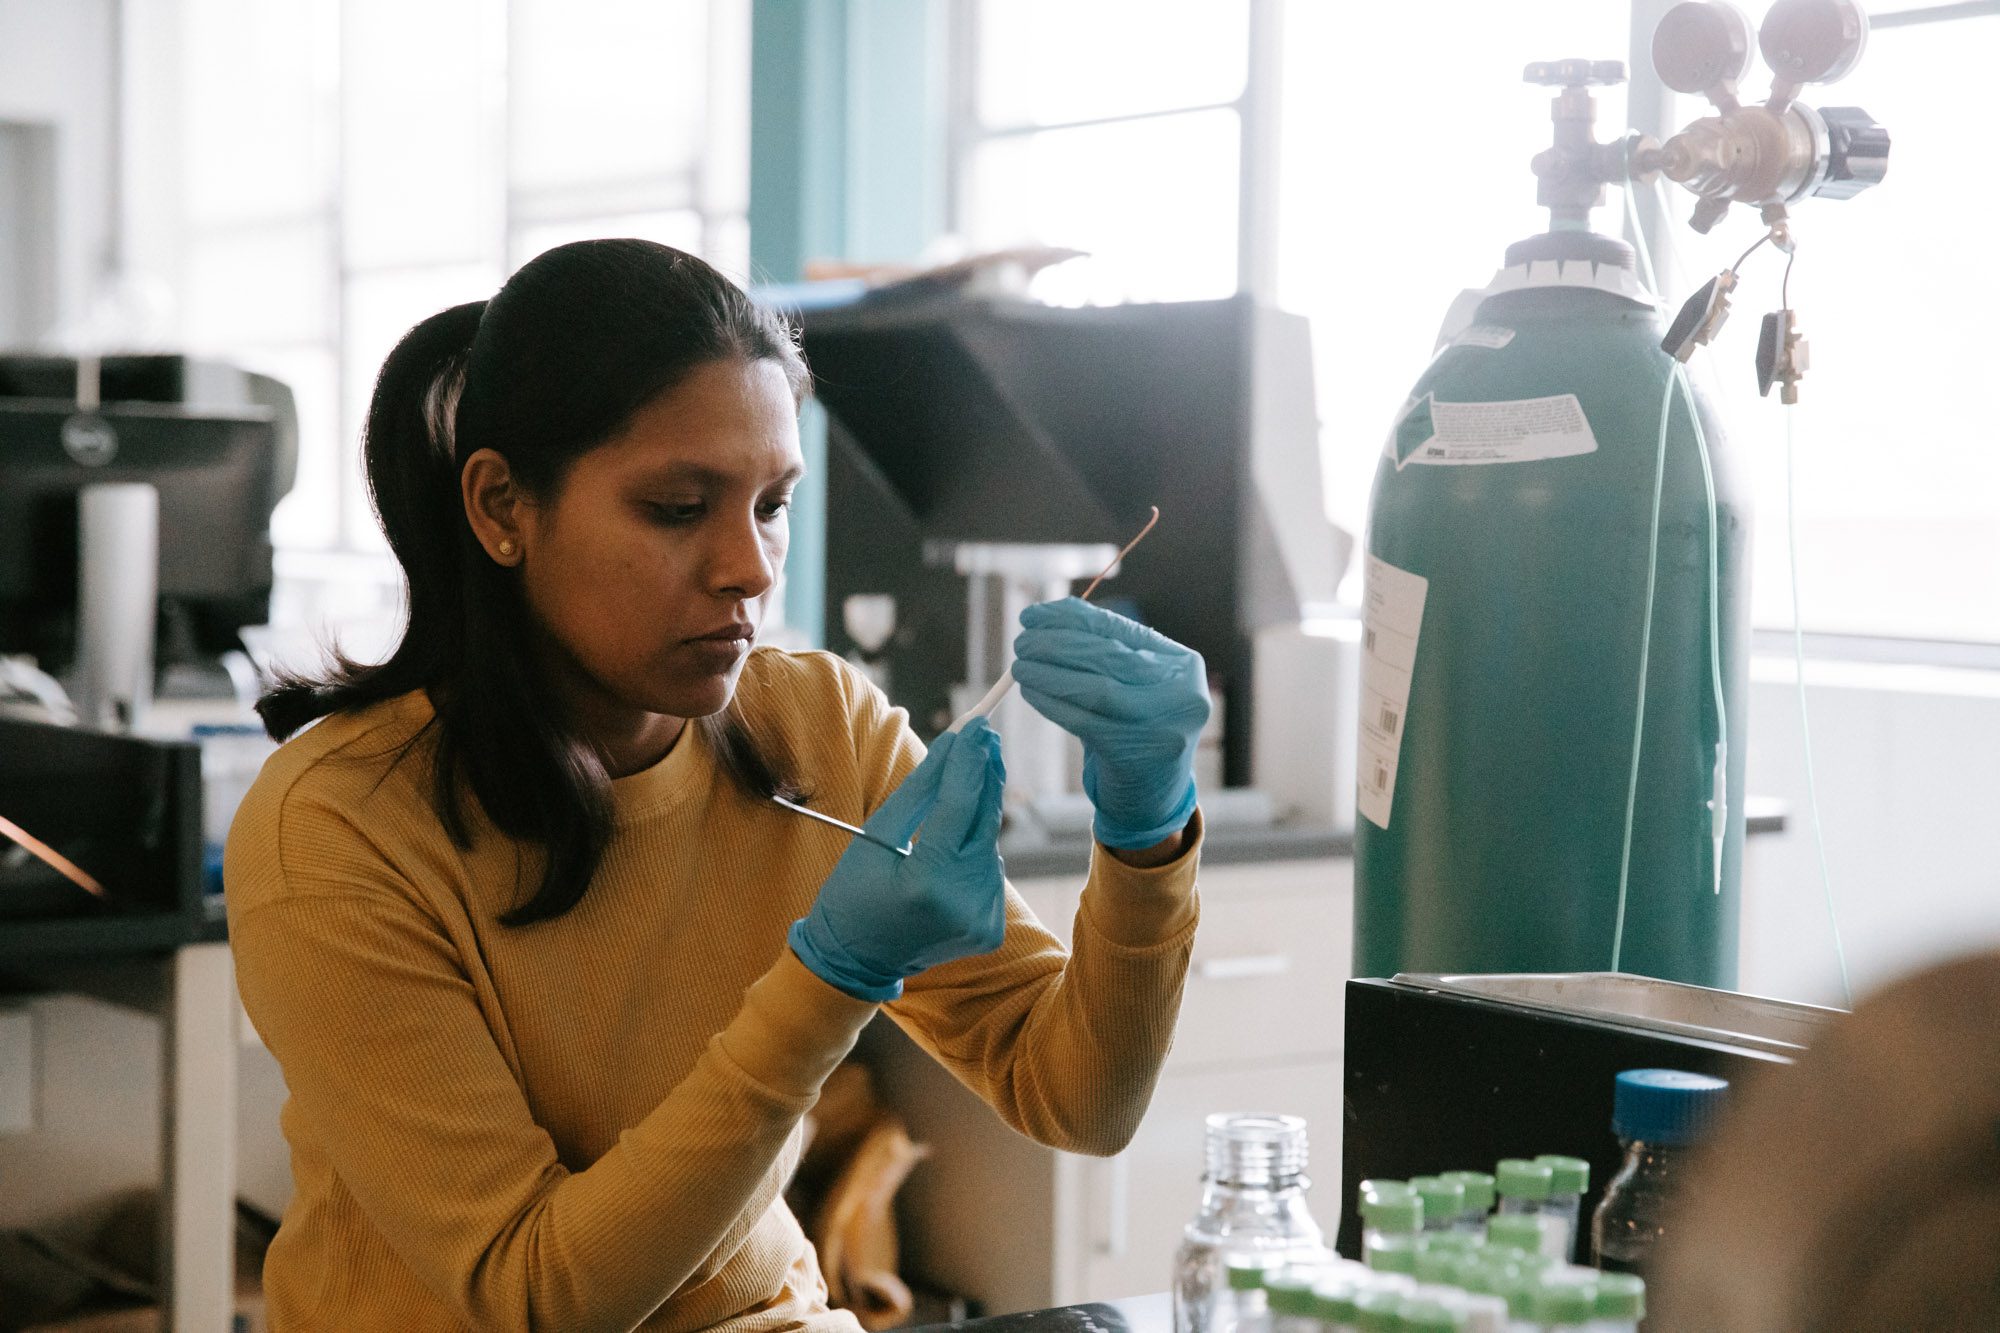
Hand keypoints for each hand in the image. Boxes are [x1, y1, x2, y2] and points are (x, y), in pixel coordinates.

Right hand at [788, 719, 1007, 1001]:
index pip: (958, 807)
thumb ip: (919, 790)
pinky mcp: (990, 929)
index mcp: (925, 883)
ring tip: (962, 788)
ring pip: (989, 844)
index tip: (978, 726)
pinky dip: (975, 850)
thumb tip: (952, 745)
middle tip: (985, 736)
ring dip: (979, 813)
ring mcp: (980, 921)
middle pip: (984, 822)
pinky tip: (954, 845)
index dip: (969, 762)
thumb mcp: (876, 836)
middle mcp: (961, 905)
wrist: (856, 960)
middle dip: (985, 775)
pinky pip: (988, 871)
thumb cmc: (854, 893)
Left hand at [1010, 597, 1208, 848]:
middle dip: (1057, 644)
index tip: (1035, 614)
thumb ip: (1107, 652)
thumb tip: (1049, 617)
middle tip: (1022, 641)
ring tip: (1020, 665)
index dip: (1073, 618)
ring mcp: (1163, 726)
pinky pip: (1084, 720)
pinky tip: (1030, 692)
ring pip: (1096, 688)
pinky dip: (1052, 703)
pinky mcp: (1137, 755)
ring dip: (1049, 673)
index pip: (1121, 630)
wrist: (1153, 796)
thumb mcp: (1136, 686)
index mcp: (1183, 665)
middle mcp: (1182, 693)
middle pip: (1109, 656)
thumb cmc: (1136, 728)